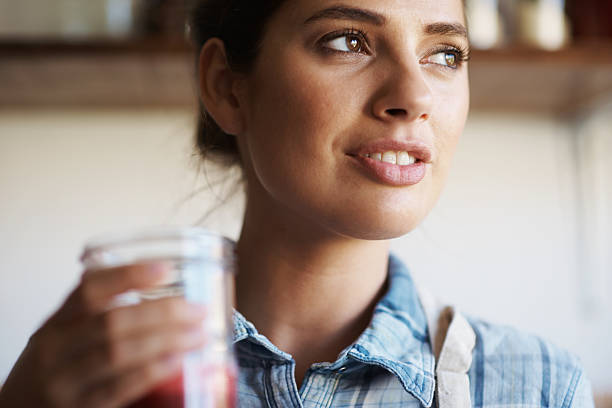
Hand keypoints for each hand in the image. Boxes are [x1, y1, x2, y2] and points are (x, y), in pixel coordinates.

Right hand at [0, 263, 206, 407]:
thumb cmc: (56, 368)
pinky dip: (151, 371)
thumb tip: (165, 291)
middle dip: (162, 312)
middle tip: (197, 308)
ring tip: (198, 334)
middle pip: (112, 321)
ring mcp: (65, 381)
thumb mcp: (65, 336)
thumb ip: (100, 314)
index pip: (90, 289)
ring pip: (118, 352)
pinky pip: (118, 388)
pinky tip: (176, 360)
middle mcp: (56, 348)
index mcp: (57, 322)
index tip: (166, 268)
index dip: (129, 275)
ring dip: (166, 340)